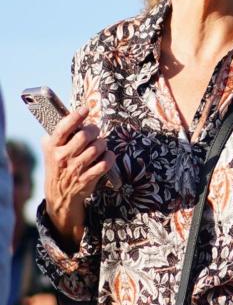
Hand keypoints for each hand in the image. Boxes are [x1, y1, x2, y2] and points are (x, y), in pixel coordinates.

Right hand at [42, 109, 114, 244]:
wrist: (59, 195)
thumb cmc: (58, 166)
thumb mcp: (51, 150)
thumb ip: (58, 135)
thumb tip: (71, 116)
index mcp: (52, 147)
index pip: (63, 129)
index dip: (75, 117)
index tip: (84, 110)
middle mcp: (63, 157)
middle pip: (85, 136)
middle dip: (94, 130)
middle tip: (94, 131)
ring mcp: (75, 169)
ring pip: (97, 147)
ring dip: (102, 144)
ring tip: (99, 145)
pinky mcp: (87, 179)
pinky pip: (105, 162)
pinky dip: (109, 157)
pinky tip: (106, 156)